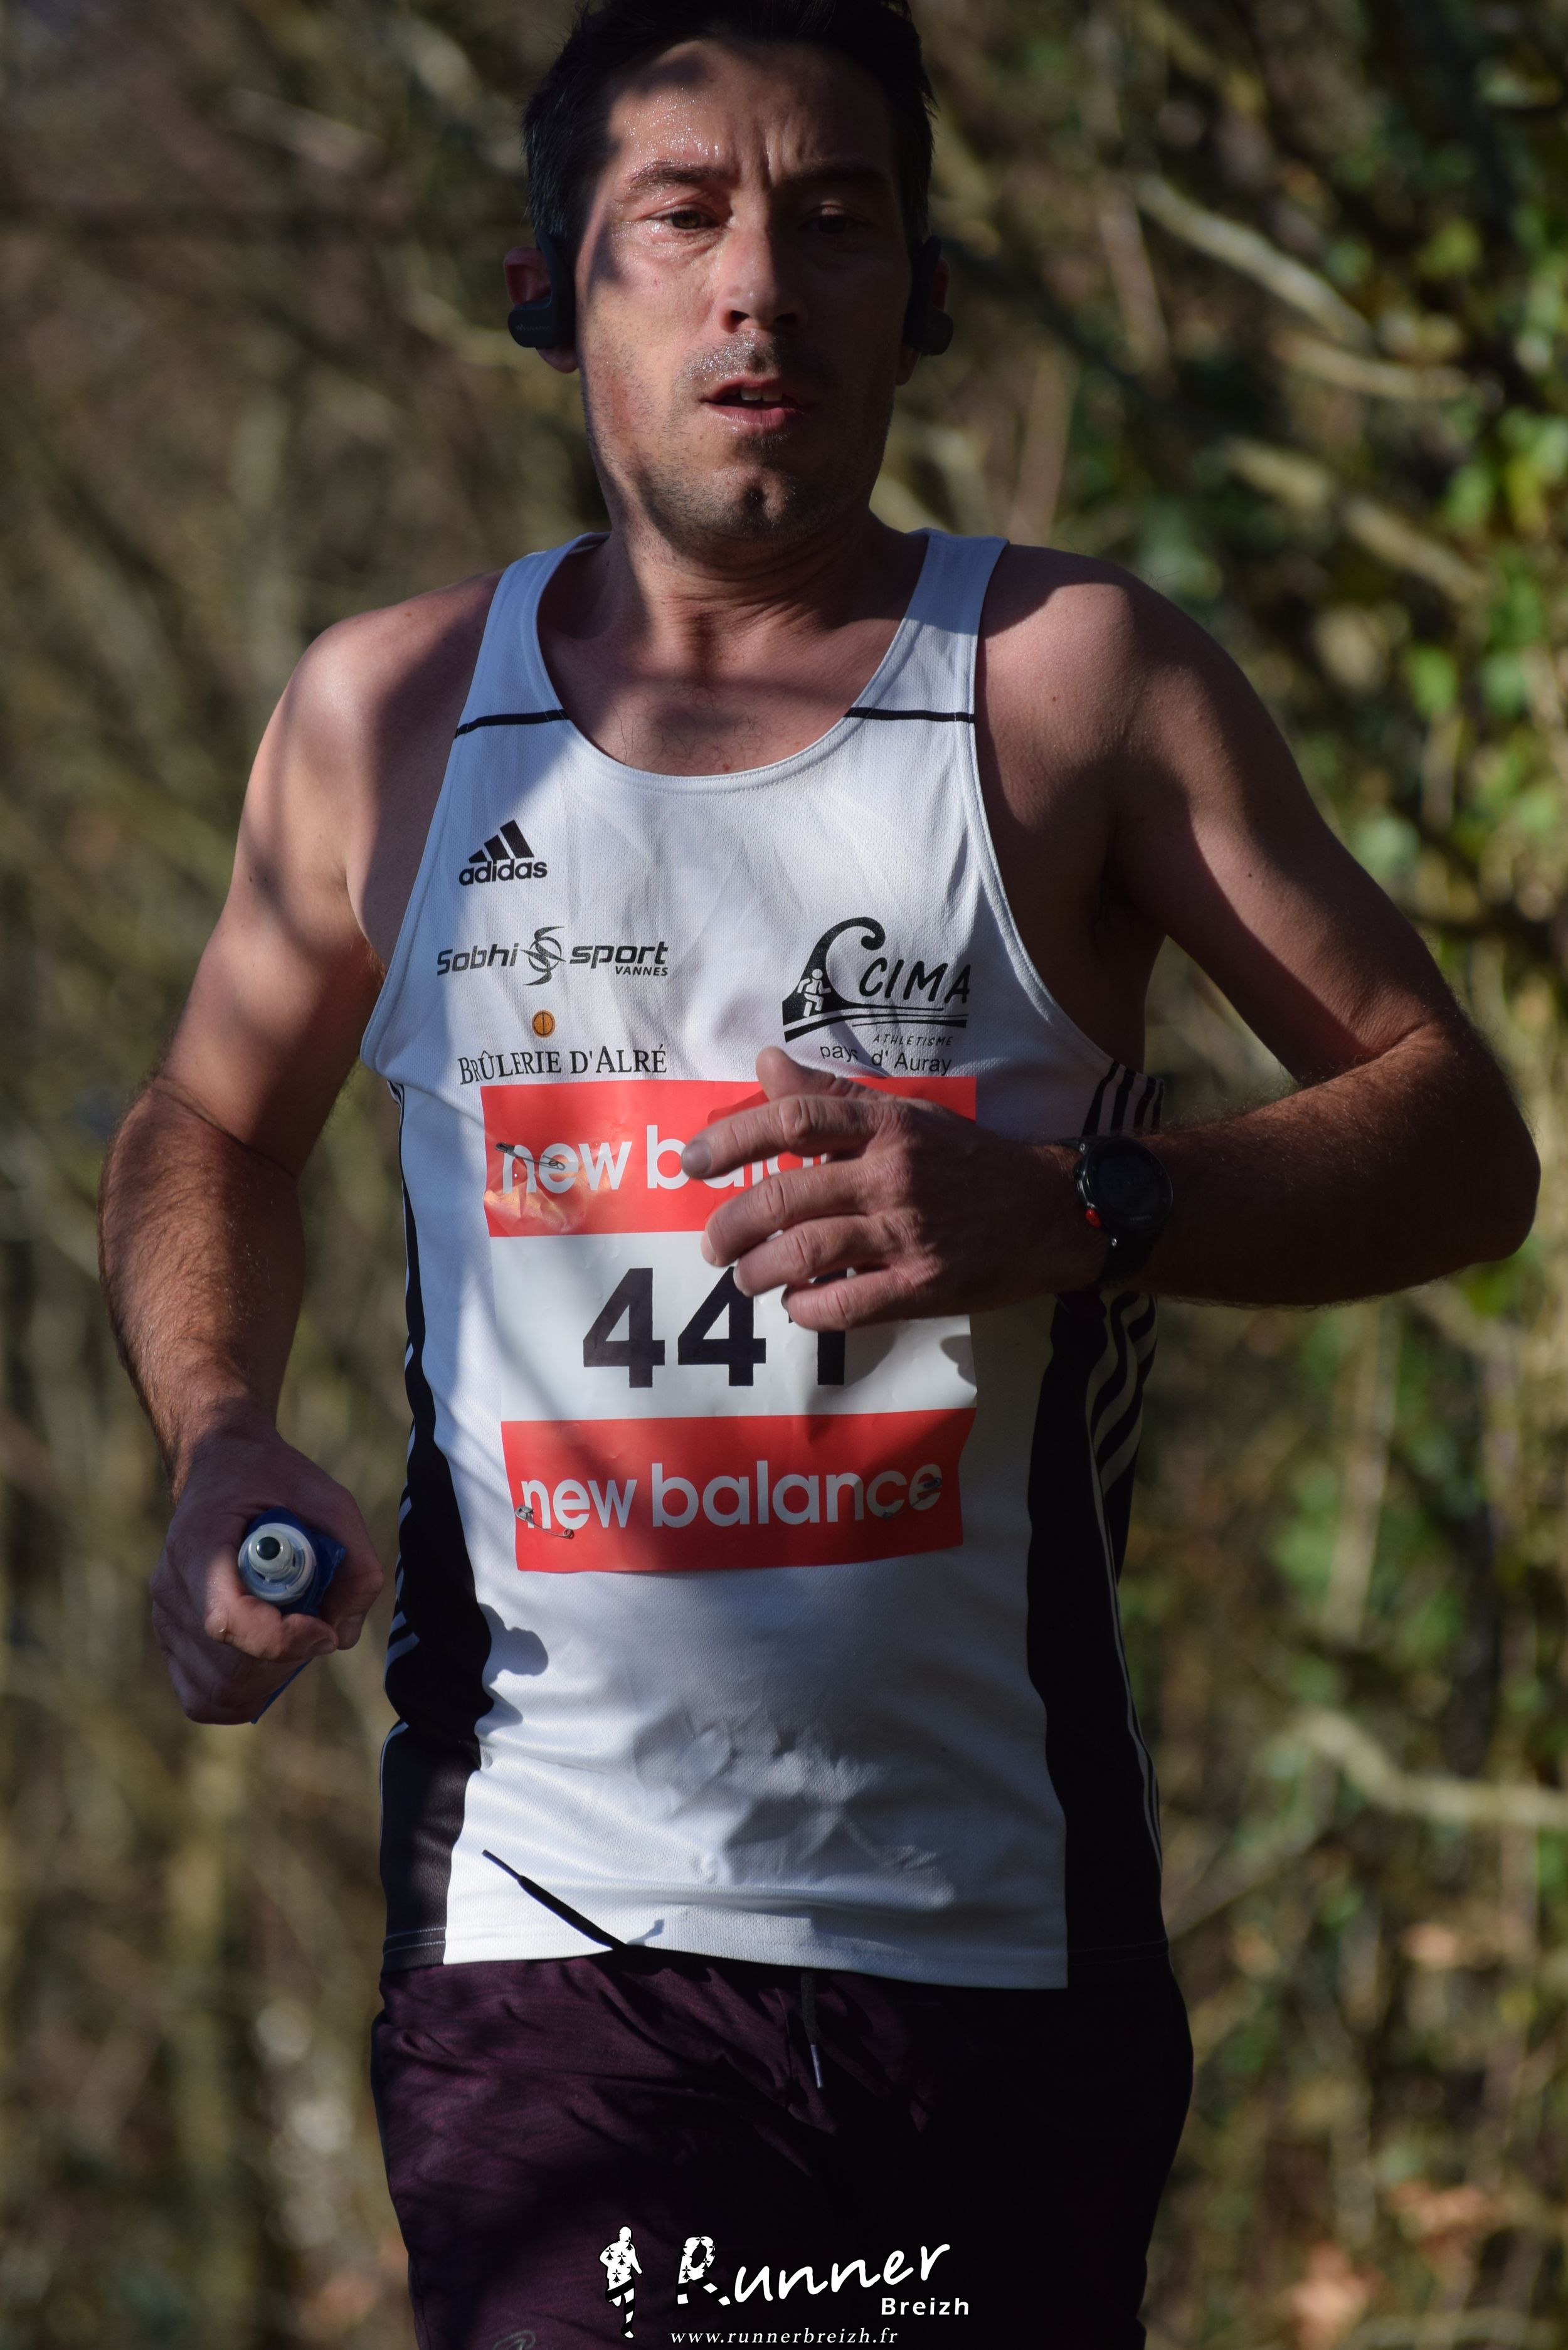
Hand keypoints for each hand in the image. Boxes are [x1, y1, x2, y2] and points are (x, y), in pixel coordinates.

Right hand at [152, 1413, 384, 1724]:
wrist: (220, 1471)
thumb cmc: (275, 1482)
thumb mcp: (330, 1500)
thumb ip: (354, 1561)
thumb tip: (344, 1633)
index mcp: (201, 1544)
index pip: (227, 1621)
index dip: (283, 1639)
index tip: (326, 1628)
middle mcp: (173, 1588)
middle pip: (230, 1670)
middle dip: (289, 1661)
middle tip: (318, 1623)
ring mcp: (165, 1619)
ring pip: (219, 1694)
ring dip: (272, 1679)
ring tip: (294, 1632)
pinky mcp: (170, 1640)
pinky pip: (205, 1698)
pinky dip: (247, 1691)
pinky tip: (271, 1654)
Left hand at [679, 1048, 1106, 1326]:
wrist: (1052, 1213)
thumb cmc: (967, 1160)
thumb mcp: (906, 1114)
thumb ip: (832, 1093)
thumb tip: (765, 1063)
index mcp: (888, 1125)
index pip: (795, 1120)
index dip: (733, 1138)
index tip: (693, 1161)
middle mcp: (895, 1175)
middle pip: (789, 1195)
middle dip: (733, 1224)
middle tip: (711, 1243)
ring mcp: (910, 1234)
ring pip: (809, 1253)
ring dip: (760, 1271)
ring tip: (744, 1279)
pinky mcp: (926, 1287)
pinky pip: (848, 1303)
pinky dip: (808, 1309)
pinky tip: (796, 1306)